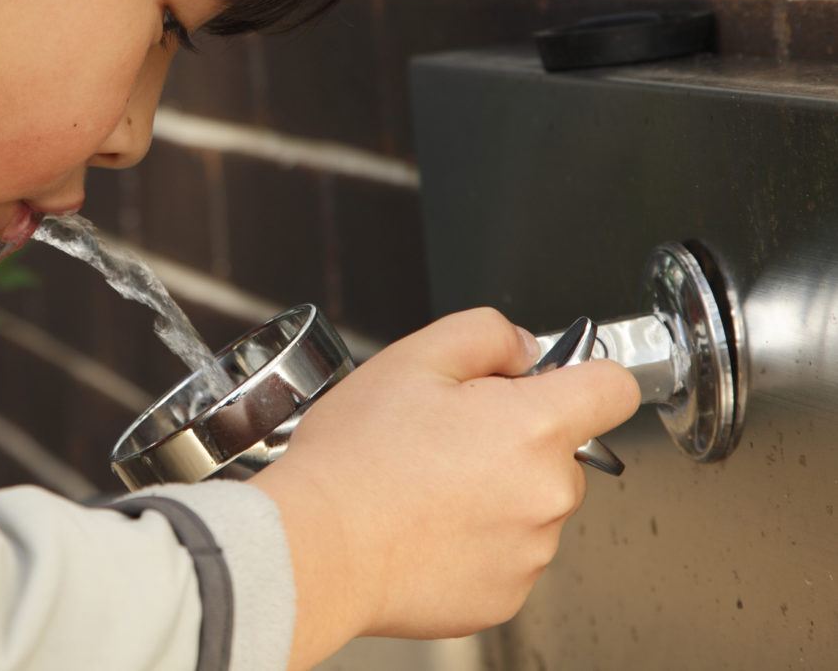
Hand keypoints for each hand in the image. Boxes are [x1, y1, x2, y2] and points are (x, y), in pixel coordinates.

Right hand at [249, 307, 640, 667]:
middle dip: (514, 438)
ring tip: (425, 487)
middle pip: (561, 450)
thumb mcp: (412, 358)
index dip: (582, 374)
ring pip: (531, 504)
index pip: (614, 388)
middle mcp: (547, 494)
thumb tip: (524, 349)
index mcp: (533, 427)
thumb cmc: (356, 458)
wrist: (318, 546)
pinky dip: (475, 541)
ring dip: (495, 493)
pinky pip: (506, 555)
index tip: (550, 382)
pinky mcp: (504, 597)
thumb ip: (485, 334)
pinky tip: (424, 527)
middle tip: (444, 438)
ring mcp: (530, 553)